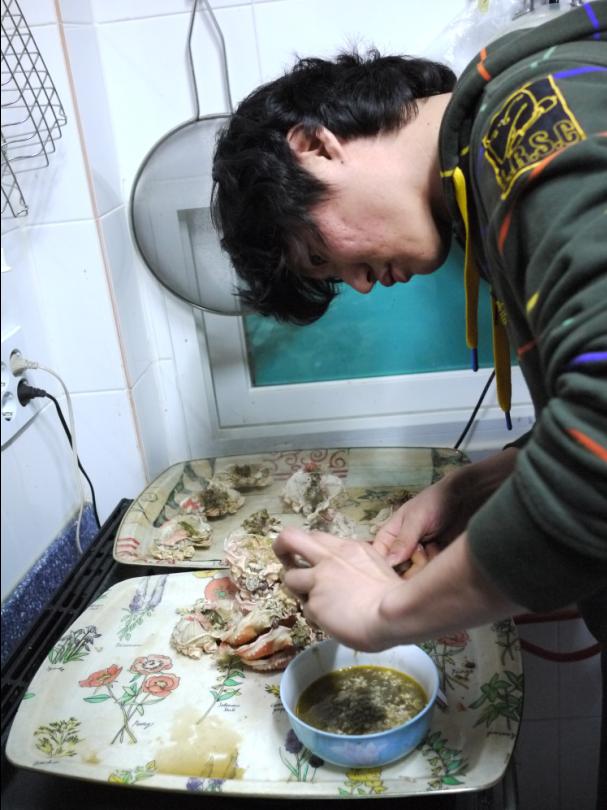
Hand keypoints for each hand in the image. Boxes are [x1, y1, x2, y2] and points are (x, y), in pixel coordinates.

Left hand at [273, 527, 403, 650]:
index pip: (317, 538)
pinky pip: (306, 609)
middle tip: (286, 561)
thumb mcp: (378, 566)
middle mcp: (329, 558)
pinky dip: (316, 617)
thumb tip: (350, 575)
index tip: (314, 560)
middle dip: (281, 547)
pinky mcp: (314, 603)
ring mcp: (319, 580)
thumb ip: (357, 565)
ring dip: (297, 590)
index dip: (311, 550)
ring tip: (314, 602)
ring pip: (289, 578)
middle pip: (290, 538)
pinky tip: (332, 623)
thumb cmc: (395, 594)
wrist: (395, 614)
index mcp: (348, 548)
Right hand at [373, 476, 467, 566]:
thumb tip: (388, 563)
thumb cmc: (434, 503)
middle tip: (421, 550)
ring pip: (415, 574)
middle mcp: (401, 548)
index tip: (397, 570)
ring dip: (425, 564)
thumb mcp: (416, 519)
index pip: (379, 558)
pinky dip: (436, 564)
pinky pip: (430, 572)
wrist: (464, 498)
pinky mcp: (433, 560)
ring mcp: (418, 555)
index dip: (384, 568)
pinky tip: (440, 549)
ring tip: (433, 546)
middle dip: (410, 566)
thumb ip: (403, 541)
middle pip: (397, 571)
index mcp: (390, 536)